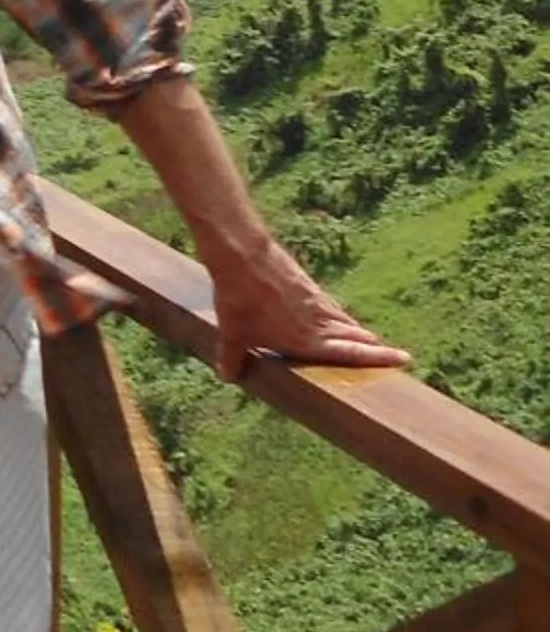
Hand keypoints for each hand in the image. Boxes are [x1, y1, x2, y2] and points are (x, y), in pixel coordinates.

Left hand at [204, 237, 408, 380]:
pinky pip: (327, 302)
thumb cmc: (240, 300)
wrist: (243, 256)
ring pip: (342, 318)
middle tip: (391, 354)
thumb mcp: (232, 334)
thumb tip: (227, 376)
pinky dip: (335, 311)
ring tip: (365, 336)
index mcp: (308, 340)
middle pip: (354, 336)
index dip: (378, 357)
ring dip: (355, 328)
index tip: (405, 358)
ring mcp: (315, 300)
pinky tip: (332, 310)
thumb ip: (232, 357)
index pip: (351, 353)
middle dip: (371, 347)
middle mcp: (319, 321)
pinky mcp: (306, 283)